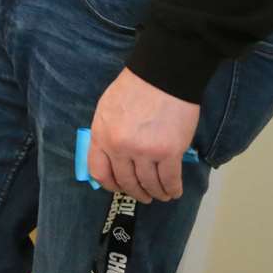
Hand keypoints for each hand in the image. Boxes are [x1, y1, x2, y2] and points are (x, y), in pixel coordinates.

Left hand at [87, 68, 200, 202]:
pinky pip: (169, 180)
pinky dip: (172, 189)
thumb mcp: (106, 109)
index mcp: (101, 135)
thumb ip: (106, 133)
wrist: (162, 76)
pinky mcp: (169, 153)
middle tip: (144, 196)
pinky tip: (174, 191)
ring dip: (156, 193)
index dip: (110, 185)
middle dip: (136, 192)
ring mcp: (144, 152)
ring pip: (149, 184)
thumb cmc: (134, 88)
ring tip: (161, 195)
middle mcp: (120, 148)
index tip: (119, 188)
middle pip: (126, 181)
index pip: (99, 171)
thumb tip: (111, 156)